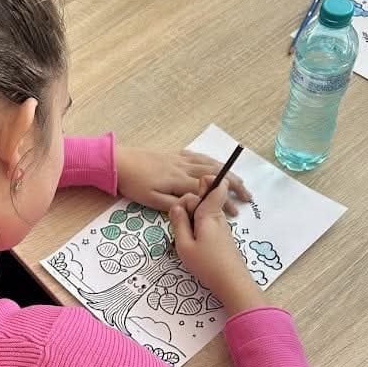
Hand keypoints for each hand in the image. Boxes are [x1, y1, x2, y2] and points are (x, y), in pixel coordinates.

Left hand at [116, 146, 251, 213]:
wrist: (119, 161)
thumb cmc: (134, 184)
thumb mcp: (152, 201)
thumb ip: (175, 205)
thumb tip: (196, 208)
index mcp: (180, 181)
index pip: (209, 193)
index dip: (225, 202)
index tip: (237, 212)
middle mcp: (185, 167)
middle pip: (216, 175)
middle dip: (235, 185)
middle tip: (248, 195)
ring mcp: (180, 159)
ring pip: (210, 164)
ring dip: (227, 172)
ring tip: (240, 180)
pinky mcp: (174, 154)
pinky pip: (199, 156)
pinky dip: (212, 161)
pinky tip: (216, 164)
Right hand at [170, 177, 266, 315]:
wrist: (232, 283)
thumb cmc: (207, 265)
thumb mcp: (184, 245)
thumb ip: (179, 223)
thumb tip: (176, 206)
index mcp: (209, 214)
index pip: (215, 185)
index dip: (203, 184)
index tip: (189, 200)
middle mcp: (218, 216)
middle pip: (204, 198)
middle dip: (189, 205)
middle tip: (180, 226)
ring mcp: (222, 226)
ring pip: (205, 211)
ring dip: (193, 218)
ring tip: (186, 238)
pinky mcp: (222, 236)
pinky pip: (208, 222)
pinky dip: (199, 227)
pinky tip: (194, 244)